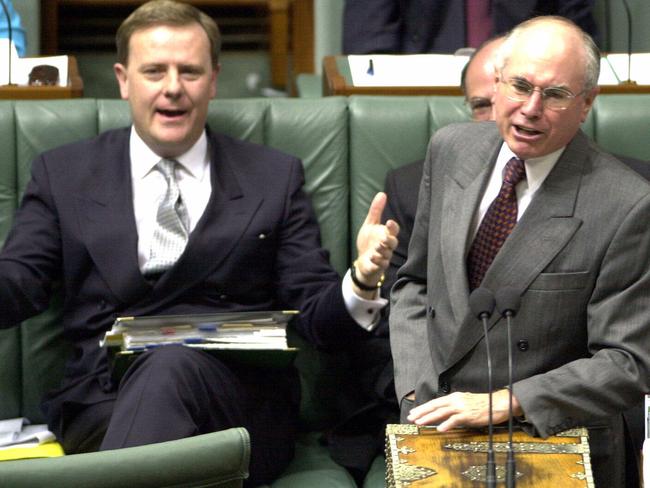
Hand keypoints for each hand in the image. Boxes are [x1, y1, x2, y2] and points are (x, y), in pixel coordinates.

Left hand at [354, 192, 399, 296]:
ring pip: (387, 255)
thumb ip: (376, 211)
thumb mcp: (370, 225)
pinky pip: (380, 265)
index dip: (393, 227)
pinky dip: (377, 262)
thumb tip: (382, 193)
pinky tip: (373, 258)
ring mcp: (383, 257)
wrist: (363, 261)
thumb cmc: (369, 242)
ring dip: (383, 251)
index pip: (394, 231)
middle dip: (389, 240)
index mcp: (386, 235)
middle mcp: (387, 246)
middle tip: (384, 238)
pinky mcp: (377, 267)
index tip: (390, 222)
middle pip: (393, 243)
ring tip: (377, 247)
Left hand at [407, 390, 521, 431]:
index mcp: (453, 397)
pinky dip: (447, 424)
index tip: (413, 413)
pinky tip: (440, 429)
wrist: (497, 404)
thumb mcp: (464, 403)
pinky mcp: (468, 415)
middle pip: (434, 406)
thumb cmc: (482, 405)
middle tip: (410, 418)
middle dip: (421, 412)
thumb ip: (453, 408)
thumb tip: (442, 415)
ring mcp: (461, 407)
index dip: (423, 408)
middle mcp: (455, 400)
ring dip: (429, 418)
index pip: (434, 403)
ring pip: (441, 412)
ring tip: (419, 423)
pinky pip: (455, 420)